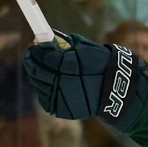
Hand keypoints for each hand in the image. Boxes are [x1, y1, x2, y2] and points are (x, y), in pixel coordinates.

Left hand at [25, 33, 142, 127]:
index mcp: (68, 65)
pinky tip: (48, 84)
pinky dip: (44, 90)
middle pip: (37, 73)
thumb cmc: (102, 64)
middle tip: (31, 57)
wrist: (116, 91)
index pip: (43, 57)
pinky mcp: (62, 110)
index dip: (35, 52)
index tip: (32, 47)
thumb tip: (47, 36)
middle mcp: (62, 83)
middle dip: (32, 63)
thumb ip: (65, 42)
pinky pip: (45, 99)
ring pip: (39, 86)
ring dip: (36, 77)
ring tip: (39, 70)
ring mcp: (61, 99)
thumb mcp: (86, 48)